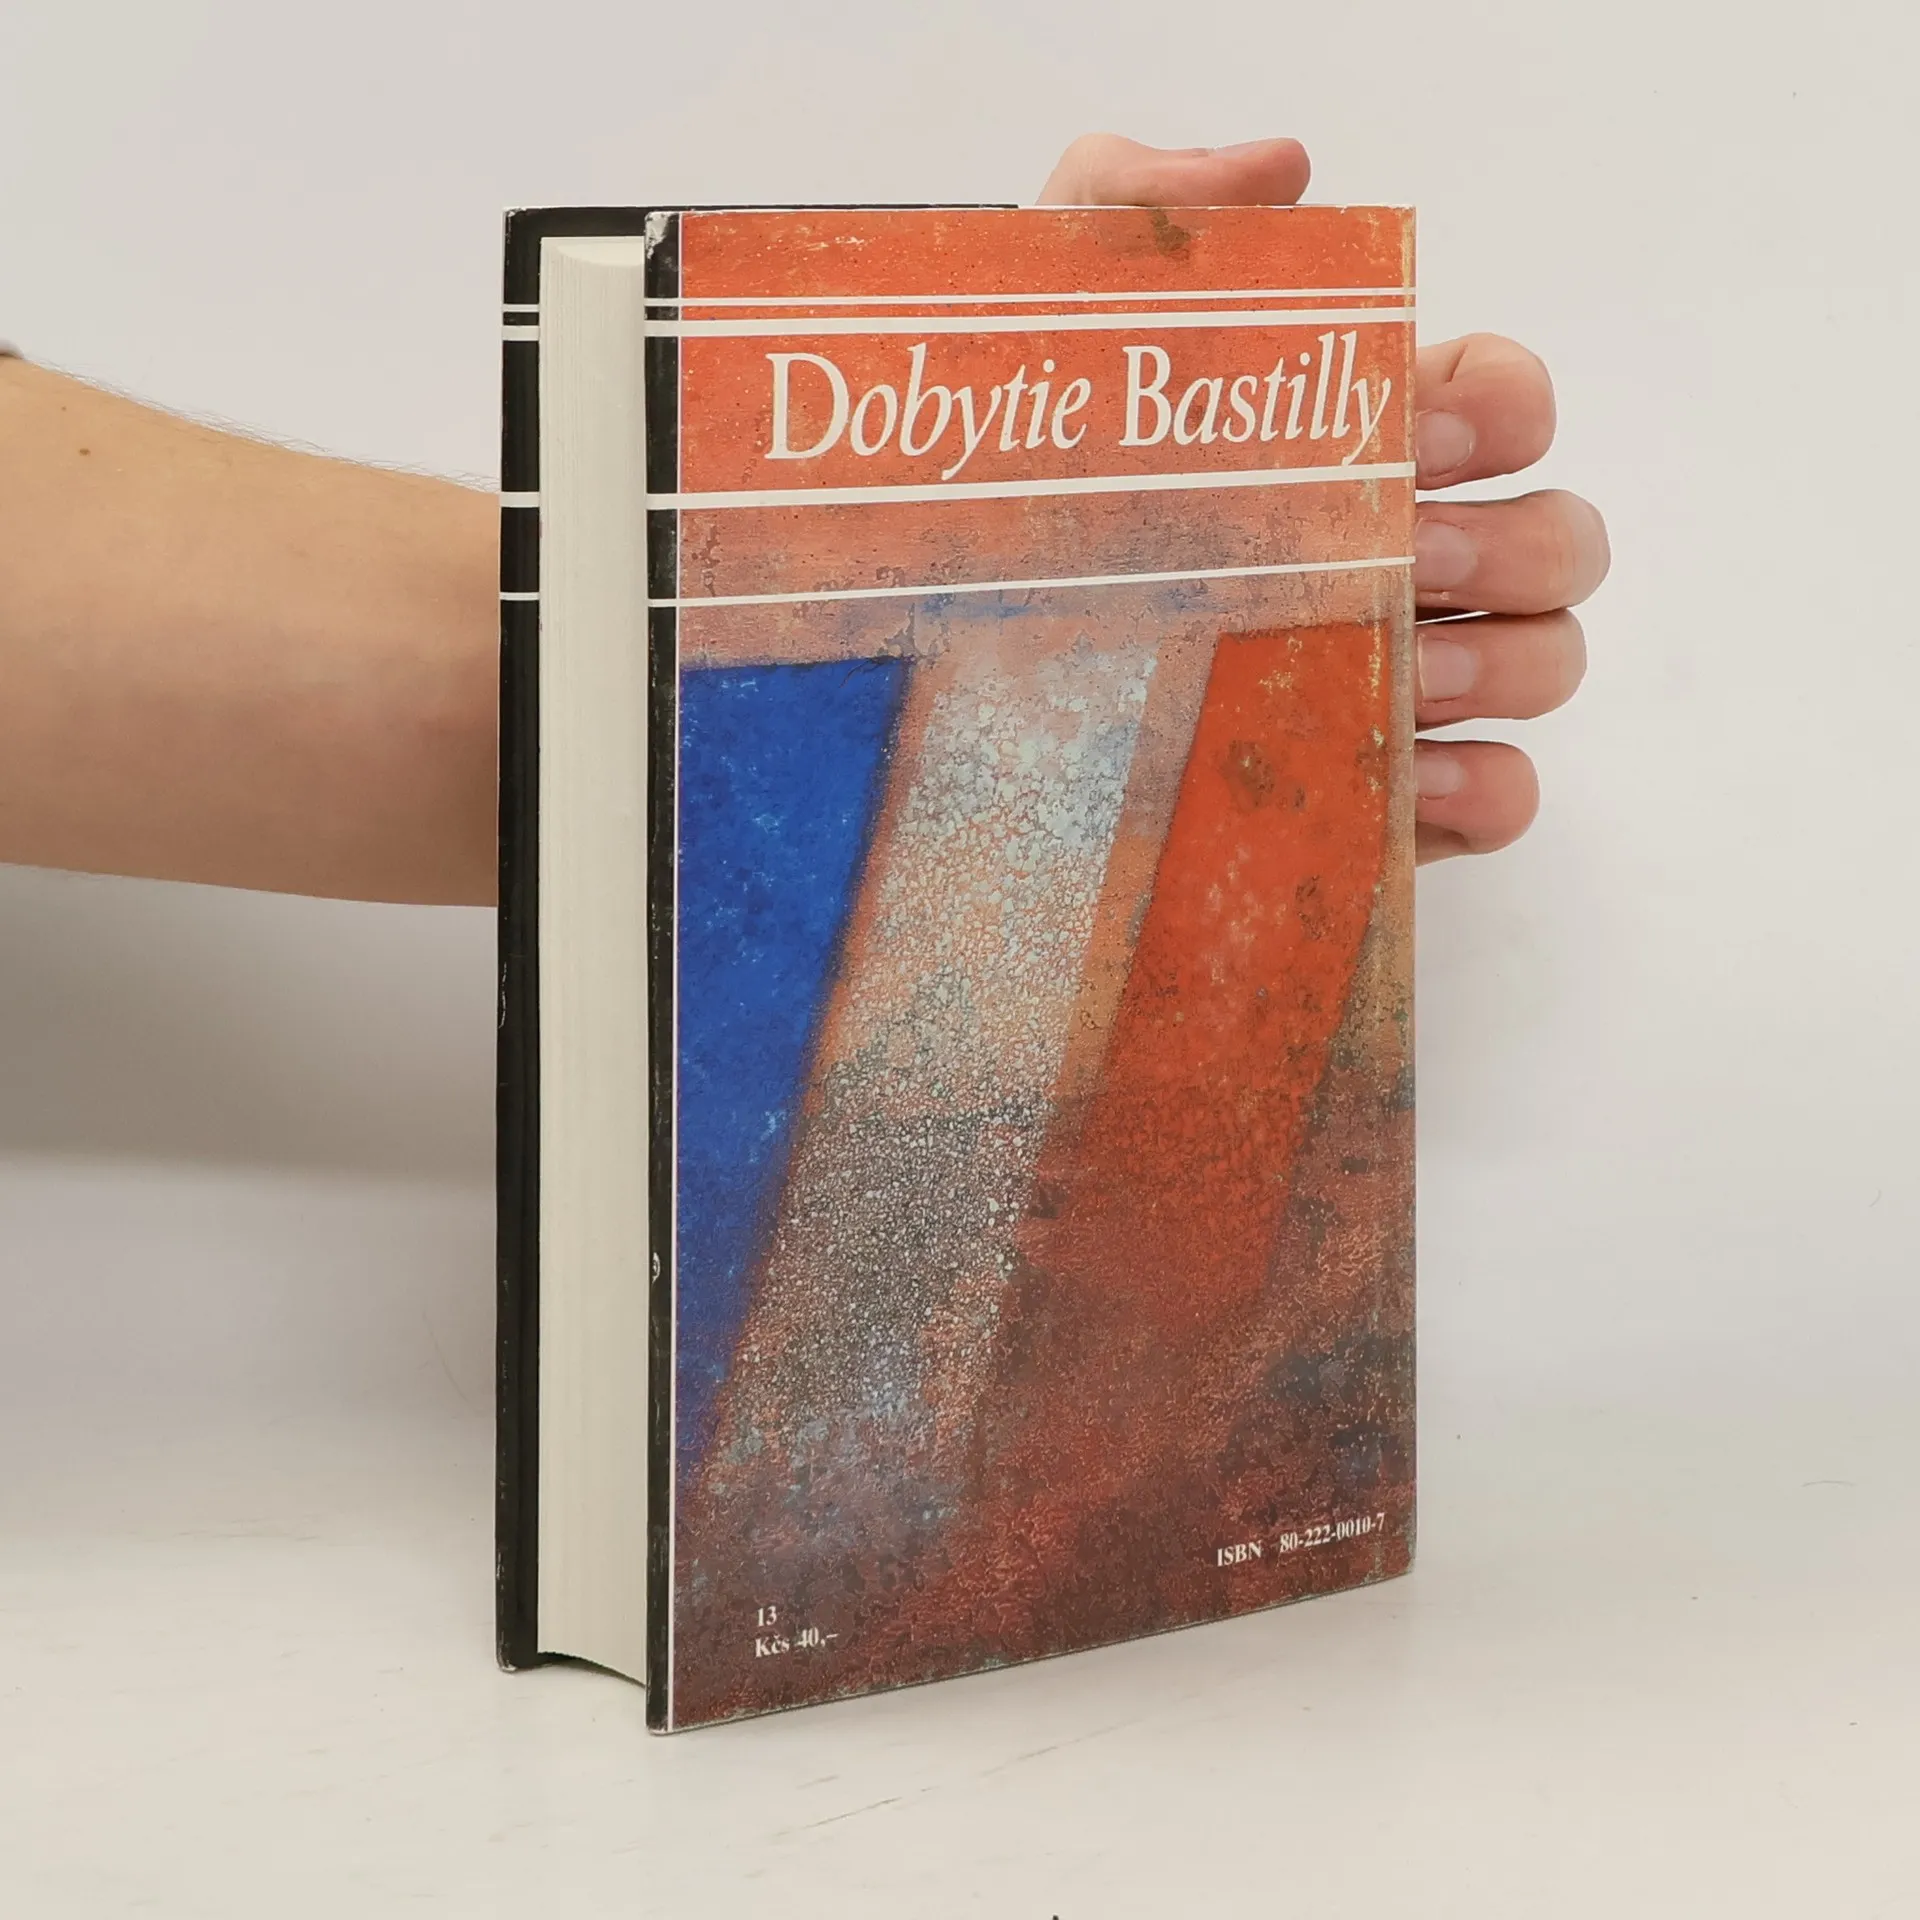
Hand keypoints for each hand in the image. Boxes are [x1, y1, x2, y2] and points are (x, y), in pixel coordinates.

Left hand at [1038, 134, 1605, 861]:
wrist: (928, 685)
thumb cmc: (990, 506)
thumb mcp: (1033, 335)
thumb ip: (1137, 209)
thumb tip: (1286, 169)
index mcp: (1347, 451)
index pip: (1507, 403)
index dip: (1502, 407)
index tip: (1420, 429)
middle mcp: (1393, 564)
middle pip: (1557, 539)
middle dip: (1508, 543)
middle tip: (1396, 555)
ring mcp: (1393, 688)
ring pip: (1546, 661)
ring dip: (1501, 663)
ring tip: (1392, 674)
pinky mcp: (1371, 801)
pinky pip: (1498, 800)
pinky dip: (1486, 788)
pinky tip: (1408, 774)